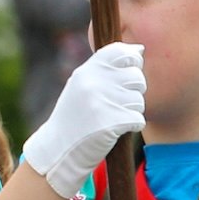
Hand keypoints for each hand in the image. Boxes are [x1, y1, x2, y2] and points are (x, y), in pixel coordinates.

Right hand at [23, 42, 145, 197]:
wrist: (59, 150)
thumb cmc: (75, 117)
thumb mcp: (82, 86)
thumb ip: (107, 68)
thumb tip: (139, 49)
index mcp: (86, 71)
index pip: (121, 52)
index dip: (132, 60)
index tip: (128, 73)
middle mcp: (93, 83)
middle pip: (136, 77)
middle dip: (134, 91)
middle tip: (118, 103)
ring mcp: (101, 102)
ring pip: (139, 100)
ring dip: (132, 111)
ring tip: (113, 118)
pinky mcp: (111, 123)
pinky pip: (138, 119)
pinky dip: (133, 126)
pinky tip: (117, 130)